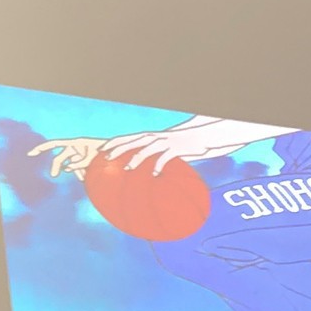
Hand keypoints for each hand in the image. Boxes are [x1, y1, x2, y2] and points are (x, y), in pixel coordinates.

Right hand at [27, 137, 102, 180]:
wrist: (117, 156)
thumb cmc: (105, 153)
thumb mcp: (93, 158)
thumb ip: (79, 163)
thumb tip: (66, 168)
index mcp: (75, 142)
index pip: (55, 144)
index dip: (42, 148)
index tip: (31, 154)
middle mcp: (75, 147)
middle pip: (60, 158)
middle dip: (56, 167)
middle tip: (53, 176)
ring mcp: (78, 154)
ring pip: (69, 165)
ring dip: (74, 172)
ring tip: (83, 177)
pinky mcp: (82, 160)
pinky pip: (76, 168)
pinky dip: (79, 173)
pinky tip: (85, 177)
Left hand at [102, 117, 284, 174]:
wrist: (211, 134)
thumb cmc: (190, 144)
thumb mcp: (172, 149)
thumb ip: (159, 157)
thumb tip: (148, 173)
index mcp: (155, 137)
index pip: (130, 138)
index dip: (115, 143)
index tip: (100, 151)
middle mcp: (159, 137)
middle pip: (134, 140)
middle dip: (119, 148)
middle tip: (105, 158)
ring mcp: (169, 142)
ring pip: (149, 148)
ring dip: (137, 158)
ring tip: (126, 169)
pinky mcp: (181, 148)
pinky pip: (168, 157)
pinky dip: (160, 166)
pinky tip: (155, 176)